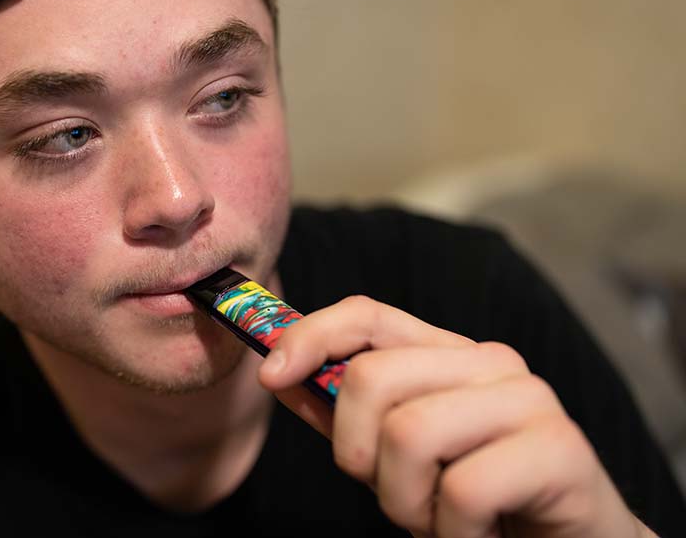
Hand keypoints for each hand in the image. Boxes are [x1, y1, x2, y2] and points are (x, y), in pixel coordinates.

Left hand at [257, 295, 655, 537]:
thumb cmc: (479, 502)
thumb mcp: (398, 456)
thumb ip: (343, 415)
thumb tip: (278, 374)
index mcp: (448, 354)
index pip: (368, 315)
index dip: (311, 336)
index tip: (269, 375)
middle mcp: (490, 363)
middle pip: (373, 379)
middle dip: (358, 456)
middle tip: (394, 496)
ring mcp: (529, 399)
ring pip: (410, 434)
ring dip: (405, 503)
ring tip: (437, 520)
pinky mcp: (560, 449)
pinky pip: (464, 492)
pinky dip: (452, 533)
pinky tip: (473, 535)